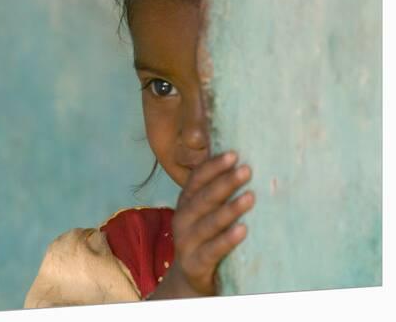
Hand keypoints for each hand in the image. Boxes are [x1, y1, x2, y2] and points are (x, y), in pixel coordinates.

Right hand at [147, 151, 254, 298]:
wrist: (191, 278)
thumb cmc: (207, 237)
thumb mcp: (207, 213)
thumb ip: (218, 192)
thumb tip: (245, 162)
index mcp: (186, 202)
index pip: (196, 179)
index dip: (213, 166)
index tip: (233, 154)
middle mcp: (182, 219)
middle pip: (203, 198)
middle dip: (225, 183)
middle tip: (246, 170)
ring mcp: (186, 242)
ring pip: (208, 223)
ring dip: (229, 209)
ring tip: (250, 197)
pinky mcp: (194, 264)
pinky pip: (212, 251)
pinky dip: (227, 240)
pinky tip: (243, 230)